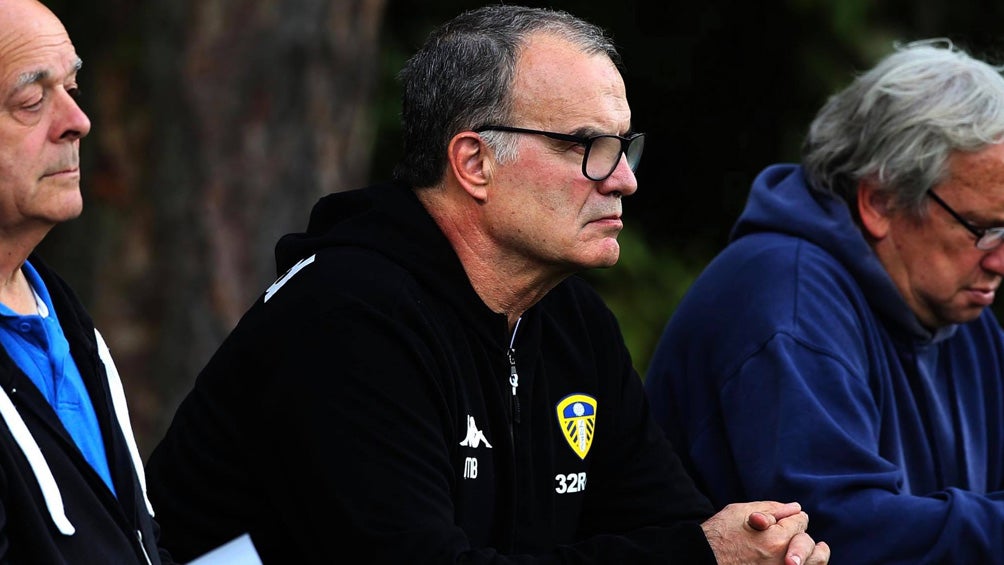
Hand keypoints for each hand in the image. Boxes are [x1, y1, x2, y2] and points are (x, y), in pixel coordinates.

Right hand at [702, 501, 829, 563]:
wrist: (702, 560)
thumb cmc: (717, 535)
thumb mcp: (739, 512)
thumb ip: (771, 508)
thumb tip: (795, 508)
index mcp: (776, 539)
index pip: (800, 522)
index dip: (793, 517)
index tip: (789, 518)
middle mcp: (783, 560)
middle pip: (809, 545)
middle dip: (806, 537)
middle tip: (811, 540)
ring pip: (813, 564)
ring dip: (814, 556)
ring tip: (818, 551)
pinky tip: (798, 561)